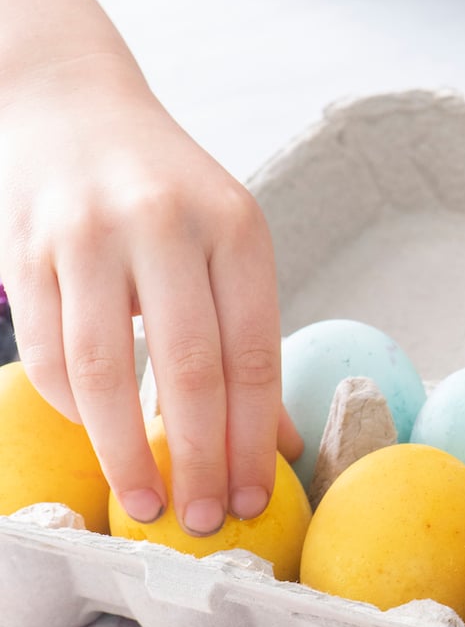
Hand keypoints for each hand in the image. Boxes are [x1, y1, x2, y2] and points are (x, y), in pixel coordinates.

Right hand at [0, 50, 300, 532]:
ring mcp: (88, 234)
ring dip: (125, 451)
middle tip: (204, 521)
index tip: (256, 497)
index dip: (254, 437)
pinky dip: (75, 409)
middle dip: (198, 459)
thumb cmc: (165, 192)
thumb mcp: (225, 244)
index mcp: (234, 225)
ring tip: (146, 503)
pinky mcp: (25, 249)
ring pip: (106, 369)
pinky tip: (97, 436)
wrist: (70, 106)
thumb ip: (247, 338)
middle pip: (187, 368)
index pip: (253, 352)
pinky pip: (50, 353)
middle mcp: (164, 223)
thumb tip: (277, 445)